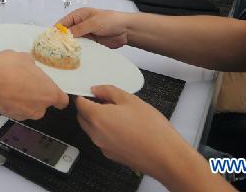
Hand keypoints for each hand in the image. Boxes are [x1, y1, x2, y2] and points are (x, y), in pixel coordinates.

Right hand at [0, 50, 68, 119]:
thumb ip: (32, 64)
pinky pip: (15, 109)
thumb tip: (29, 65)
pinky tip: (5, 91)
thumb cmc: (8, 69)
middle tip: (27, 82)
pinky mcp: (10, 116)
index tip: (53, 91)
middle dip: (37, 94)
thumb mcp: (24, 57)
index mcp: (49, 93)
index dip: (58, 95)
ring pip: (29, 107)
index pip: (62, 101)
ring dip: (24, 99)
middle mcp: (39, 108)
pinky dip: (12, 102)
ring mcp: (24, 114)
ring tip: (13, 85)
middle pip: (43, 103)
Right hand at [58, 8, 129, 48]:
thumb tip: (65, 34)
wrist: (126, 30)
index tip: (51, 40)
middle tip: (55, 51)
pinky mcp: (90, 43)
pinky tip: (73, 57)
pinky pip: (81, 47)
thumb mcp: (93, 23)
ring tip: (62, 55)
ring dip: (70, 47)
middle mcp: (80, 25)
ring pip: (73, 41)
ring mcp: (85, 34)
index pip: (63, 22)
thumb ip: (79, 29)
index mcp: (78, 16)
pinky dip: (78, 51)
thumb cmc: (109, 21)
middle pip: (66, 33)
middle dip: (62, 40)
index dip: (57, 30)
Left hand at [76, 85, 196, 182]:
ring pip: (91, 129)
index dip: (84, 95)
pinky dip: (106, 132)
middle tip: (105, 101)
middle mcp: (96, 134)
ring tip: (118, 114)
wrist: (165, 156)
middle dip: (89, 108)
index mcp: (97, 118)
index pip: (79, 104)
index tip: (92, 92)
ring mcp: (103, 147)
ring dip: (97, 120)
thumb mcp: (131, 100)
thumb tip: (97, 89)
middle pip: (82, 117)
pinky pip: (102, 140)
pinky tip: (123, 128)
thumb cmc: (151, 129)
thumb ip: (109, 91)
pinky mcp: (111, 155)